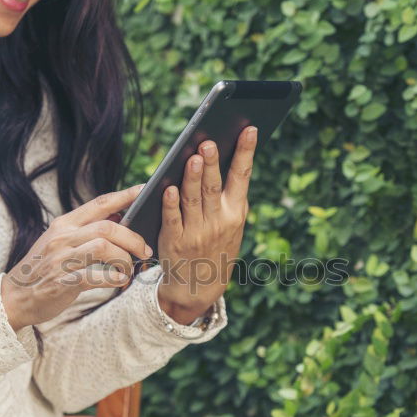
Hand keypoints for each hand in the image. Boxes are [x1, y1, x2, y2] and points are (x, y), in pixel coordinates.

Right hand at [1, 183, 151, 331]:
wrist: (15, 296)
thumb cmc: (44, 268)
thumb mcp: (60, 241)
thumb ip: (86, 229)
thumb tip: (119, 214)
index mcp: (64, 224)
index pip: (99, 203)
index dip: (124, 195)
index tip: (144, 190)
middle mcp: (62, 238)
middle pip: (107, 227)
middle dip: (132, 238)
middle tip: (144, 250)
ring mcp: (61, 260)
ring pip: (103, 248)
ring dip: (124, 259)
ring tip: (129, 269)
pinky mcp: (63, 282)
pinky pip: (96, 276)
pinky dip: (114, 278)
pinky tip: (120, 281)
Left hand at [157, 125, 257, 324]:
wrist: (199, 287)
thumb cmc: (215, 246)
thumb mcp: (232, 225)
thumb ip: (227, 196)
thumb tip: (220, 155)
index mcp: (236, 212)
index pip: (242, 176)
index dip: (245, 152)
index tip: (249, 129)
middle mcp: (218, 221)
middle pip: (214, 186)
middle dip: (213, 164)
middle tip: (209, 142)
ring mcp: (197, 232)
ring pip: (193, 199)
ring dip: (192, 178)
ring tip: (192, 157)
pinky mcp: (174, 241)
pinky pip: (172, 219)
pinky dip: (170, 204)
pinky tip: (168, 187)